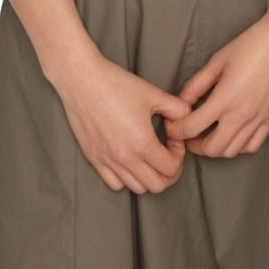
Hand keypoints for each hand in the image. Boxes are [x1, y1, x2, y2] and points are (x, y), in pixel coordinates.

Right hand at [55, 52, 194, 193]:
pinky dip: (126, 178)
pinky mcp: (94, 159)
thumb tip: (187, 119)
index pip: (171, 168)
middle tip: (167, 152)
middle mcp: (124, 158)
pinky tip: (129, 158)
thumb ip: (177, 108)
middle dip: (168, 171)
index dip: (179, 155)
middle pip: (157, 185)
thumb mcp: (153, 93)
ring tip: (148, 154)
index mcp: (142, 143)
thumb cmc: (116, 84)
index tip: (173, 139)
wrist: (82, 80)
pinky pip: (115, 184)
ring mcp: (107, 161)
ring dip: (149, 175)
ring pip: (137, 188)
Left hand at [163, 15, 268, 157]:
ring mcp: (259, 119)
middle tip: (187, 135)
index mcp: (225, 98)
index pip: (192, 127)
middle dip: (194, 145)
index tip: (172, 126)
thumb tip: (182, 102)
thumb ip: (196, 84)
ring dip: (215, 148)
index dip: (176, 130)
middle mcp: (243, 114)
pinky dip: (238, 146)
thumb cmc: (251, 44)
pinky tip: (231, 133)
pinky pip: (252, 145)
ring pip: (232, 151)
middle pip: (212, 148)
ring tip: (207, 135)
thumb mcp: (217, 61)